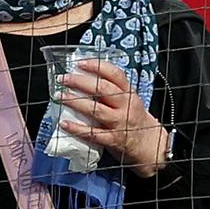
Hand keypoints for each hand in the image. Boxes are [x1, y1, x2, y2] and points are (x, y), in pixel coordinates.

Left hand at [54, 59, 170, 178]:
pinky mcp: (113, 140)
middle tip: (63, 79)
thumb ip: (111, 91)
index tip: (80, 63)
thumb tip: (82, 78)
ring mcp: (119, 123)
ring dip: (75, 102)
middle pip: (103, 90)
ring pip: (96, 110)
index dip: (97, 66)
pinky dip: (77, 129)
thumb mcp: (128, 101)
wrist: (149, 145)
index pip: (115, 75)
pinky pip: (93, 134)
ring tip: (60, 96)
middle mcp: (125, 106)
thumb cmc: (134, 119)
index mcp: (129, 93)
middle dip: (81, 82)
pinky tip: (64, 124)